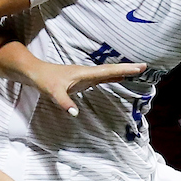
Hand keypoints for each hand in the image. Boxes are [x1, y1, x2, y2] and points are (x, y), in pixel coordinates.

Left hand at [24, 58, 146, 116]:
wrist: (34, 72)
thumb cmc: (44, 80)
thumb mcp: (52, 92)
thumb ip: (64, 103)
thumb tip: (76, 114)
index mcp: (84, 73)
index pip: (108, 71)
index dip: (124, 70)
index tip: (139, 67)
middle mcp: (87, 73)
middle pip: (111, 70)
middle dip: (128, 68)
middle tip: (145, 66)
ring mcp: (85, 76)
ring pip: (108, 72)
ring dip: (122, 71)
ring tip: (137, 70)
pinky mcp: (82, 80)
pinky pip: (101, 77)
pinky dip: (112, 77)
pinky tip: (118, 78)